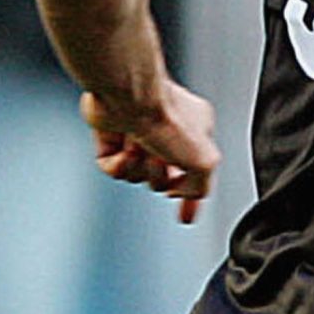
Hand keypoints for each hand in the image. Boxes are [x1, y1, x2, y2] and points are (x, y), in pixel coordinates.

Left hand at [82, 82, 220, 222]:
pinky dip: (118, 166)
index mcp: (195, 130)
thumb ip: (202, 186)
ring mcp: (136, 132)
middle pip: (162, 177)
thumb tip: (188, 195)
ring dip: (138, 169)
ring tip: (141, 150)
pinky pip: (112, 168)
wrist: (128, 97)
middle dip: (159, 177)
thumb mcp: (204, 162)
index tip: (185, 216)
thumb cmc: (166, 117)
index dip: (190, 197)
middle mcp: (165, 129)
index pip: (195, 170)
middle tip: (161, 163)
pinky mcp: (109, 135)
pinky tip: (124, 152)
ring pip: (136, 175)